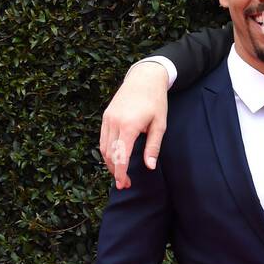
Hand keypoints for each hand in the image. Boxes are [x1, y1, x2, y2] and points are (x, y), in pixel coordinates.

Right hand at [100, 62, 169, 189]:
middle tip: (124, 184)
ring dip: (110, 163)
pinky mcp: (106, 116)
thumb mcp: (160, 125)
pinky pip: (103, 138)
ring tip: (119, 174)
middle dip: (115, 171)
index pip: (121, 155)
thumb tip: (150, 166)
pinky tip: (115, 159)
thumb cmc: (155, 101)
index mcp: (129, 126)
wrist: (144, 78)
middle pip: (109, 154)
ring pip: (103, 147)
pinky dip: (107, 151)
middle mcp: (115, 122)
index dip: (121, 173)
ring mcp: (108, 118)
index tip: (123, 184)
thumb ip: (153, 147)